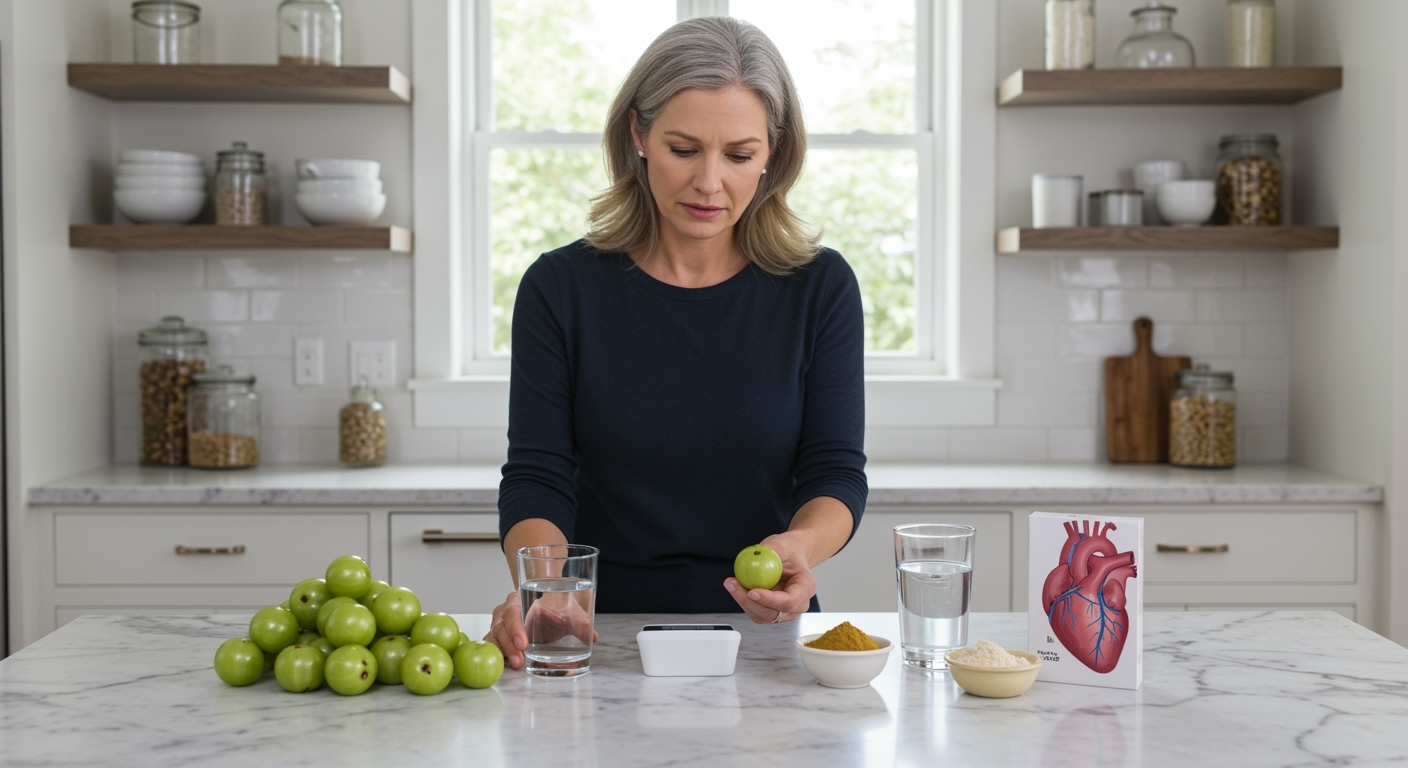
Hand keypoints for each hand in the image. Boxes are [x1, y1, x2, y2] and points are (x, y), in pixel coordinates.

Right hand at [484, 589, 598, 669]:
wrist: (542, 603)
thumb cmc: (551, 608)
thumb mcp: (566, 612)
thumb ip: (578, 623)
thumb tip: (593, 636)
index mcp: (517, 600)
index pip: (512, 612)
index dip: (515, 628)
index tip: (524, 643)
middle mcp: (504, 612)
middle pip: (500, 628)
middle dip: (509, 646)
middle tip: (519, 661)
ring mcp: (498, 626)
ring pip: (493, 639)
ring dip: (503, 653)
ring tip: (516, 665)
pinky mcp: (497, 639)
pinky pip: (491, 647)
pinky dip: (497, 656)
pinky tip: (507, 665)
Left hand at [722, 533, 816, 623]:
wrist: (791, 556)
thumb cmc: (790, 551)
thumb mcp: (781, 544)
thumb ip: (769, 551)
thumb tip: (753, 558)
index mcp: (805, 587)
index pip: (788, 601)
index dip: (769, 600)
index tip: (752, 591)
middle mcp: (798, 604)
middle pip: (774, 613)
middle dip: (750, 602)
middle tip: (734, 585)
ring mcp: (786, 611)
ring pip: (763, 617)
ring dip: (744, 603)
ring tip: (733, 584)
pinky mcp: (773, 612)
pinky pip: (757, 614)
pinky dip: (745, 603)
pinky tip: (737, 588)